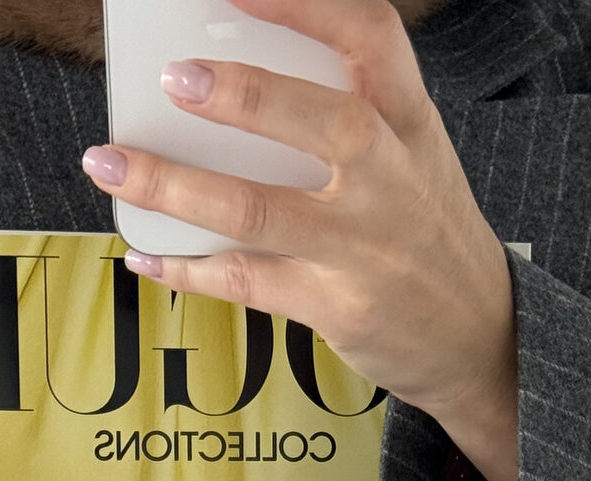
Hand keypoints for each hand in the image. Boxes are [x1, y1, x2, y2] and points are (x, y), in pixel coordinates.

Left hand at [80, 0, 519, 480]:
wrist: (480, 337)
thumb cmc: (425, 232)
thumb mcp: (411, 153)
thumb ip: (348, 111)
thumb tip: (231, 76)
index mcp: (409, 123)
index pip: (370, 36)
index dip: (304, 2)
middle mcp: (390, 180)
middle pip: (321, 123)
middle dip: (244, 97)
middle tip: (174, 80)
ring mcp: (362, 248)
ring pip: (259, 211)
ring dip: (175, 185)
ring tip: (109, 162)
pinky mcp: (336, 307)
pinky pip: (246, 283)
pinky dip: (186, 268)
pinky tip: (145, 252)